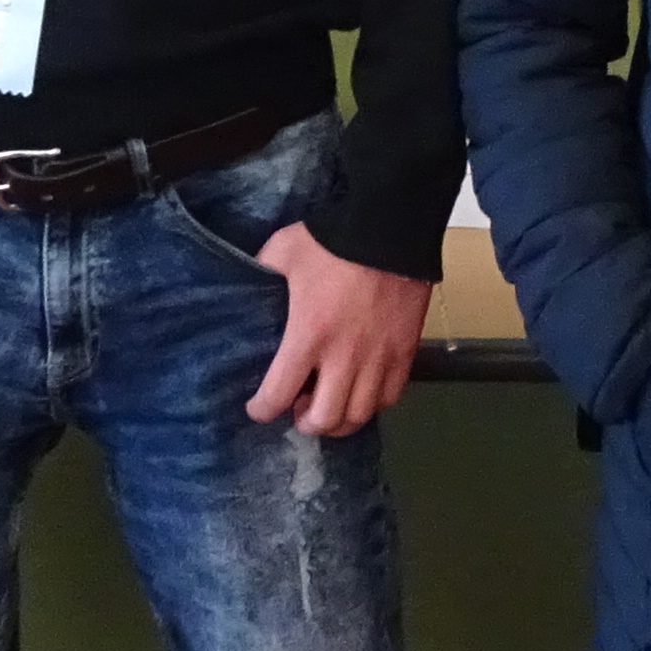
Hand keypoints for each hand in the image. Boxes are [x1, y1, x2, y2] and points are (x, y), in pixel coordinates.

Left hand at [249, 221, 429, 437]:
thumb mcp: (283, 252)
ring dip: (339, 420)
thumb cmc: (333, 241)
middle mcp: (344, 357)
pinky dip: (372, 404)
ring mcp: (379, 358)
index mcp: (308, 335)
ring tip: (330, 405)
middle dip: (306, 422)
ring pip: (359, 415)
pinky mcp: (405, 352)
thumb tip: (245, 285)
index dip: (262, 410)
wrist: (392, 227)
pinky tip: (361, 391)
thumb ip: (261, 273)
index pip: (278, 395)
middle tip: (299, 409)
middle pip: (324, 419)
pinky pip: (390, 397)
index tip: (257, 407)